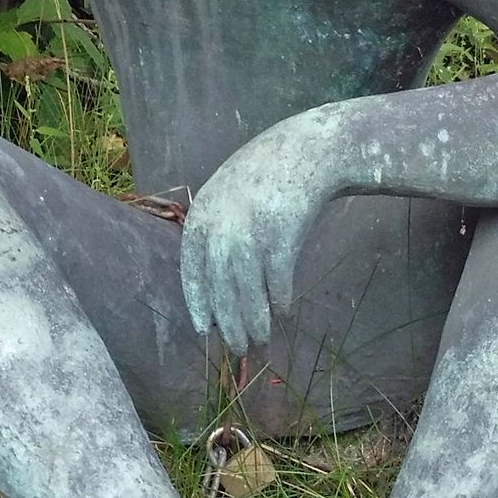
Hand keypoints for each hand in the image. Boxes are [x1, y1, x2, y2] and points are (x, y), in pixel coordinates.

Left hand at [180, 116, 341, 352]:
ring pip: (248, 291)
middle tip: (237, 348)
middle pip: (220, 288)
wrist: (305, 149)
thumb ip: (215, 233)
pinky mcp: (281, 235)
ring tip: (261, 338)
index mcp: (202, 216)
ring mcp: (250, 231)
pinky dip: (279, 299)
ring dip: (255, 320)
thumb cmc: (264, 178)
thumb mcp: (227, 197)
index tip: (206, 330)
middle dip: (229, 322)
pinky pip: (276, 279)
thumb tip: (216, 289)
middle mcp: (221, 226)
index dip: (199, 304)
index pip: (192, 272)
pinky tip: (283, 309)